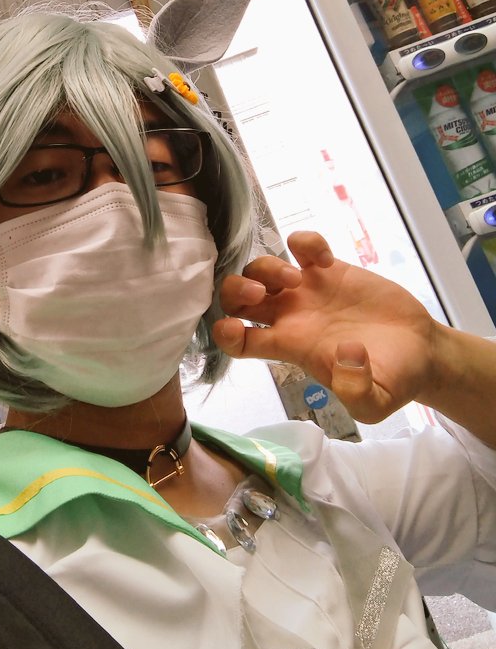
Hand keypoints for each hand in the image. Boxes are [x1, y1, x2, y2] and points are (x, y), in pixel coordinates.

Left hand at [213, 231, 439, 423]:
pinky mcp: (330, 271)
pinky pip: (302, 247)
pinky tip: (325, 260)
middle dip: (235, 291)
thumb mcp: (375, 403)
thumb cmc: (393, 380)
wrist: (422, 352)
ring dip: (267, 268)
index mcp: (291, 348)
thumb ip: (356, 391)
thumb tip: (345, 354)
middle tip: (260, 294)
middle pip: (236, 298)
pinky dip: (305, 244)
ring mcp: (308, 291)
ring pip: (261, 269)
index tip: (235, 328)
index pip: (239, 342)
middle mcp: (291, 318)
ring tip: (299, 279)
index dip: (226, 335)